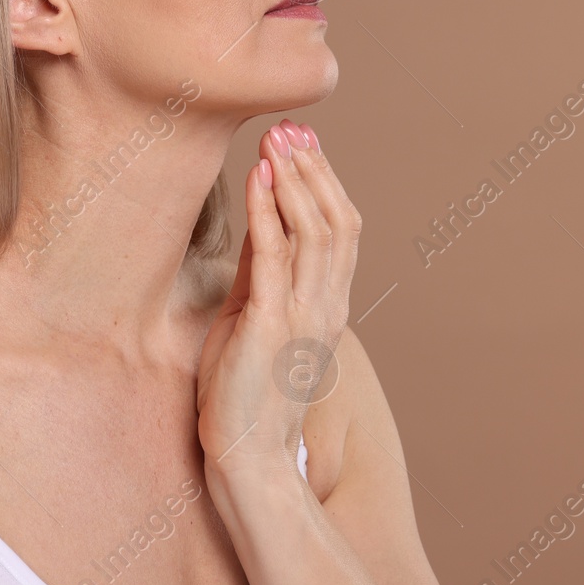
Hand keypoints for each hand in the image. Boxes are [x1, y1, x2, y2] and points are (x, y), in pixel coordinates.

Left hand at [194, 118, 361, 486]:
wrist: (245, 458)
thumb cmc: (242, 395)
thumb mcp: (254, 319)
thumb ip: (261, 273)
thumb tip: (259, 218)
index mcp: (329, 306)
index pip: (342, 231)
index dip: (326, 182)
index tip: (304, 142)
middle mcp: (327, 307)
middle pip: (338, 221)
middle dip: (315, 169)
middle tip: (293, 126)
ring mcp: (304, 316)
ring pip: (315, 231)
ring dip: (296, 178)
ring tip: (277, 138)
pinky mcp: (271, 326)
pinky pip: (275, 256)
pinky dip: (269, 210)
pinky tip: (258, 177)